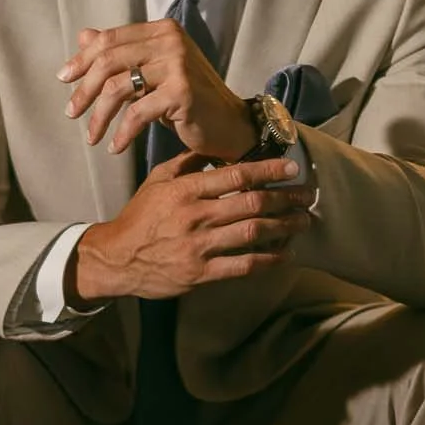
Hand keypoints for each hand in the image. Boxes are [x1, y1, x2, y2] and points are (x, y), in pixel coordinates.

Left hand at [57, 20, 253, 161]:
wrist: (230, 124)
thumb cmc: (189, 99)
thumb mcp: (153, 72)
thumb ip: (122, 53)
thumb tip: (83, 36)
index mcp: (162, 30)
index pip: (110, 39)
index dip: (83, 59)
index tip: (64, 79)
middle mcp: (171, 40)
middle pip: (109, 61)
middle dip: (85, 90)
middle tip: (71, 112)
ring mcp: (178, 64)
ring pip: (119, 87)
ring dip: (99, 116)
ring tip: (91, 137)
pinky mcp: (182, 92)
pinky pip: (138, 113)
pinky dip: (123, 133)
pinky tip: (115, 148)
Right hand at [67, 154, 316, 303]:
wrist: (116, 258)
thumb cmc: (139, 217)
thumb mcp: (157, 181)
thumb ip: (186, 164)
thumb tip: (214, 150)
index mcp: (186, 190)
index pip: (236, 174)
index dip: (268, 169)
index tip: (291, 166)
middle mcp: (195, 216)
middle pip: (252, 203)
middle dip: (286, 198)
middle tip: (307, 195)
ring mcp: (199, 246)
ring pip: (253, 232)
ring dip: (285, 226)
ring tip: (304, 222)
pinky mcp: (201, 274)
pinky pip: (243, 266)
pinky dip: (269, 260)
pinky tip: (285, 254)